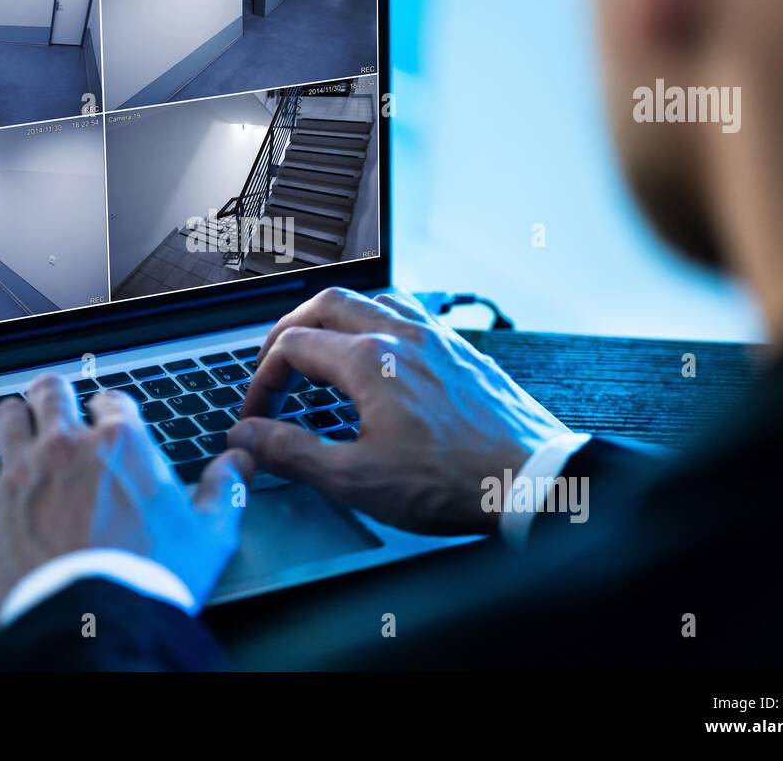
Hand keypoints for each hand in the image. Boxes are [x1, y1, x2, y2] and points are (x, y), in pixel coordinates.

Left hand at [0, 376, 252, 617]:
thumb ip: (223, 490)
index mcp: (122, 443)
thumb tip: (237, 465)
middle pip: (50, 391)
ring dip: (10, 419)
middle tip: (54, 404)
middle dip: (53, 395)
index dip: (109, 409)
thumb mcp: (209, 534)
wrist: (95, 620)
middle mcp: (67, 445)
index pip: (110, 401)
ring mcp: (20, 471)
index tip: (108, 421)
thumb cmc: (152, 577)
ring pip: (3, 415)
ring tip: (13, 426)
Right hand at [228, 288, 569, 534]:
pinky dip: (378, 323)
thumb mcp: (356, 480)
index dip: (261, 380)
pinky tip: (382, 355)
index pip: (292, 346)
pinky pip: (411, 313)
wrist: (533, 482)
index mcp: (370, 362)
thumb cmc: (453, 483)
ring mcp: (436, 339)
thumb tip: (249, 435)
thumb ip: (293, 452)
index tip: (257, 414)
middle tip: (274, 365)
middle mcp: (402, 336)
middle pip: (327, 304)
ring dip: (336, 319)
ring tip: (323, 351)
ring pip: (372, 298)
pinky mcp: (462, 351)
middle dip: (289, 331)